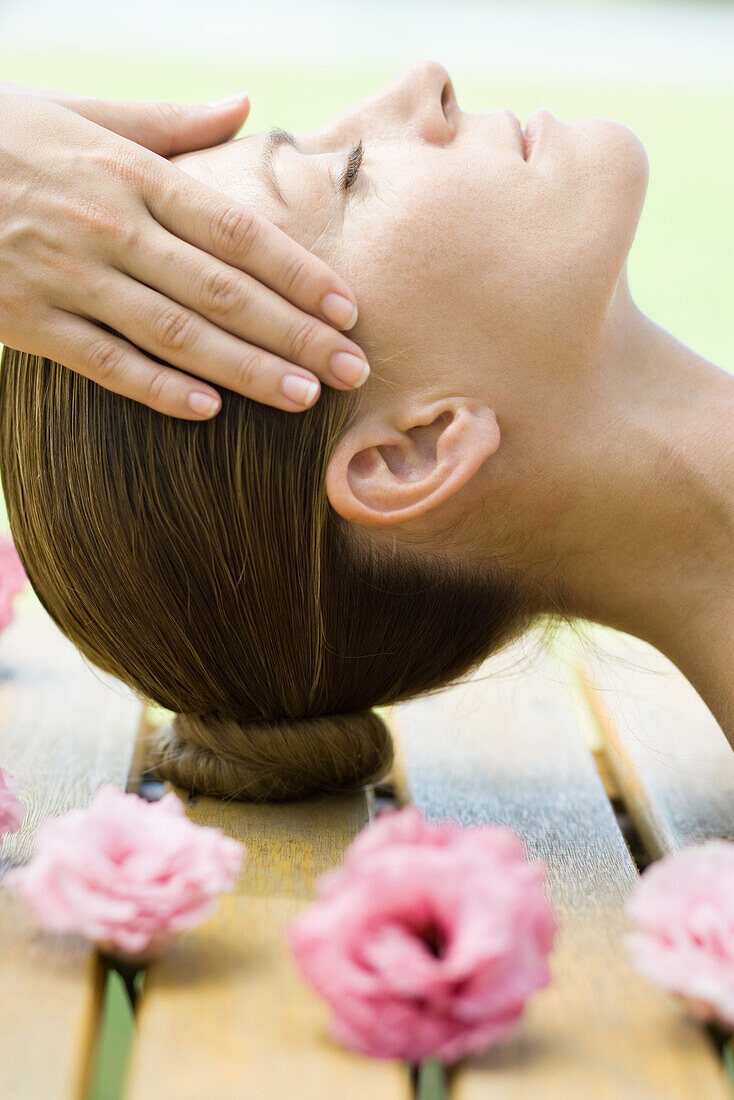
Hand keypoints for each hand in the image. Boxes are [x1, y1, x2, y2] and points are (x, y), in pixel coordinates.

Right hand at [0, 89, 368, 417]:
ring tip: (303, 396)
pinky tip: (209, 412)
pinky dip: (156, 389)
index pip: (234, 231)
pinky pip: (103, 363)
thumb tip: (245, 106)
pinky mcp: (28, 321)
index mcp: (131, 174)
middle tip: (352, 368)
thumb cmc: (5, 136)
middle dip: (294, 333)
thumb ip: (170, 124)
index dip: (297, 273)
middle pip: (221, 289)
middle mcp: (109, 226)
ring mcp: (67, 276)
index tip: (347, 308)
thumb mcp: (85, 114)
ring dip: (244, 368)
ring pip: (173, 332)